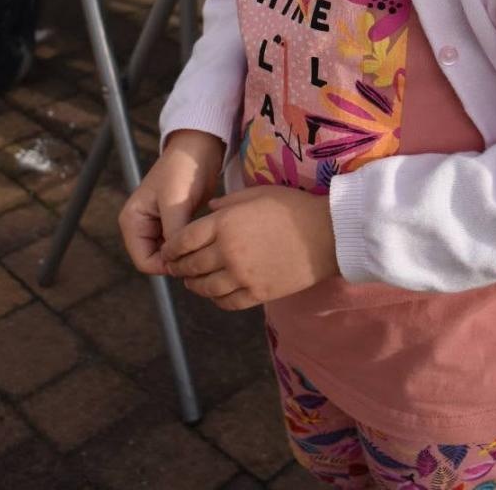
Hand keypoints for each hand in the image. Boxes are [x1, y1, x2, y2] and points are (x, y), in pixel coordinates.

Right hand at [118, 130, 224, 274]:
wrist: (200, 147)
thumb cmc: (184, 169)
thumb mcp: (176, 203)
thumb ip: (173, 234)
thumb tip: (176, 262)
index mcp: (132, 221)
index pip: (144, 262)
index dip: (167, 266)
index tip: (191, 258)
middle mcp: (141, 226)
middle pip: (157, 262)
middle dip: (177, 262)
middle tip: (201, 254)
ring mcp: (157, 226)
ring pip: (170, 256)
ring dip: (185, 255)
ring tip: (205, 246)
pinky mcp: (173, 223)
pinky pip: (180, 245)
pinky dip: (191, 246)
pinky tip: (206, 240)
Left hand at [161, 184, 339, 309]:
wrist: (327, 234)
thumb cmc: (294, 207)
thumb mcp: (258, 194)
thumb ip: (228, 202)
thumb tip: (207, 209)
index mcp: (225, 223)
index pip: (184, 239)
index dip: (171, 247)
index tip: (167, 251)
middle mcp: (228, 251)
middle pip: (190, 265)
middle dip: (178, 267)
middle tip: (175, 268)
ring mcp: (242, 275)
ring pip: (205, 287)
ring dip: (194, 286)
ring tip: (191, 282)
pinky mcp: (257, 294)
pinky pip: (227, 302)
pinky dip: (216, 300)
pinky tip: (216, 294)